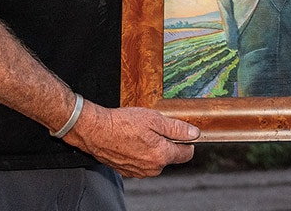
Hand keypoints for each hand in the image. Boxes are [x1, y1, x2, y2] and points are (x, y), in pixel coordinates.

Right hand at [64, 102, 199, 177]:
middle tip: (155, 127)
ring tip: (141, 132)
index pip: (186, 154)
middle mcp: (152, 168)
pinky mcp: (128, 171)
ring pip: (155, 159)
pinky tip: (132, 140)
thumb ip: (177, 128)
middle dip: (167, 142)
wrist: (96, 131)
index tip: (183, 132)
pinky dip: (140, 152)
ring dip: (153, 147)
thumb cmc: (123, 123)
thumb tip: (194, 133)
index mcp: (161, 156)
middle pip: (170, 156)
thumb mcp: (154, 119)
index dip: (187, 141)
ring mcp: (139, 171)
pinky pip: (142, 161)